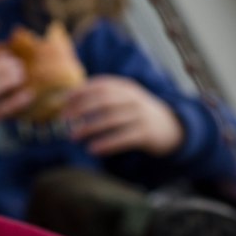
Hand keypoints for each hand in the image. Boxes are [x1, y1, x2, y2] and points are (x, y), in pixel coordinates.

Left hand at [62, 75, 184, 155]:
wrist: (172, 127)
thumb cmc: (137, 113)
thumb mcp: (123, 99)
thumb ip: (102, 97)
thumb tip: (68, 102)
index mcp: (125, 87)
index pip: (99, 85)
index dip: (79, 92)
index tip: (62, 101)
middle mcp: (133, 98)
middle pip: (103, 100)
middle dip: (80, 109)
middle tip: (63, 120)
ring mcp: (141, 115)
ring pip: (111, 119)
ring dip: (89, 128)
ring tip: (73, 137)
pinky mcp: (147, 134)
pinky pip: (124, 138)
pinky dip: (107, 143)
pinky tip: (93, 149)